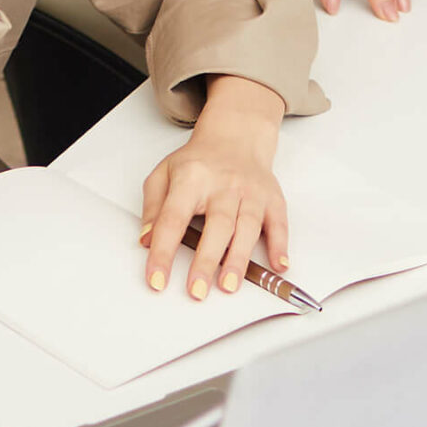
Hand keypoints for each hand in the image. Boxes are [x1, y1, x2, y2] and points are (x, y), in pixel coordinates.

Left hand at [137, 76, 286, 296]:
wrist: (235, 135)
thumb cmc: (198, 162)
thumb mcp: (164, 174)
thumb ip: (153, 207)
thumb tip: (146, 240)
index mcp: (191, 179)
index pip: (173, 219)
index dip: (163, 251)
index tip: (156, 279)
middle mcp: (224, 185)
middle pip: (216, 225)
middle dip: (206, 261)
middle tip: (196, 290)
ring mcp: (250, 192)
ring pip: (247, 227)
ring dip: (238, 259)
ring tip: (228, 286)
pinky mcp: (272, 198)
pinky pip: (278, 223)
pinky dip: (280, 245)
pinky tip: (277, 265)